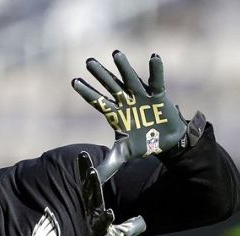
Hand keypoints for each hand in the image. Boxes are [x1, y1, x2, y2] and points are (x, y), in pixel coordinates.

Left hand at [72, 51, 187, 180]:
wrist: (165, 142)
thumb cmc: (141, 144)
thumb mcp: (122, 155)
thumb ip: (107, 165)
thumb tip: (92, 178)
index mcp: (114, 113)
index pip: (97, 100)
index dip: (86, 92)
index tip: (74, 81)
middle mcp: (125, 100)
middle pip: (110, 85)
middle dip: (100, 74)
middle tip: (89, 62)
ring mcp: (140, 95)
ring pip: (129, 78)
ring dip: (123, 67)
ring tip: (116, 54)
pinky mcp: (157, 94)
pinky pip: (156, 80)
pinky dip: (156, 69)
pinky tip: (154, 57)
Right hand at [73, 151, 145, 235]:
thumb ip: (130, 226)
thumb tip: (143, 220)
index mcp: (95, 213)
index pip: (92, 189)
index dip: (88, 173)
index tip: (85, 157)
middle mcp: (92, 217)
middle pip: (89, 191)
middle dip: (85, 173)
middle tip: (82, 156)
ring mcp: (93, 228)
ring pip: (92, 205)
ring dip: (92, 189)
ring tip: (93, 174)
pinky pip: (101, 228)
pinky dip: (105, 220)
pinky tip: (109, 212)